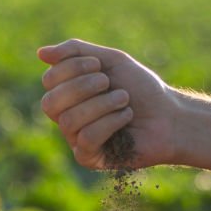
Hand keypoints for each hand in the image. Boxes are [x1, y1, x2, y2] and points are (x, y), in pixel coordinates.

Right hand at [38, 39, 178, 168]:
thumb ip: (76, 52)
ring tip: (124, 100)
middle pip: (50, 103)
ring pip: (68, 122)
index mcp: (68, 93)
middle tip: (108, 83)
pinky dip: (110, 123)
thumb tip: (40, 53)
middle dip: (82, 88)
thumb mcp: (110, 60)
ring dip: (102, 105)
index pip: (49, 80)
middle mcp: (66, 116)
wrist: (170, 115)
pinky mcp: (89, 158)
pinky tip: (126, 118)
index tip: (100, 66)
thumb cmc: (142, 89)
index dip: (72, 69)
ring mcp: (75, 139)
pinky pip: (85, 139)